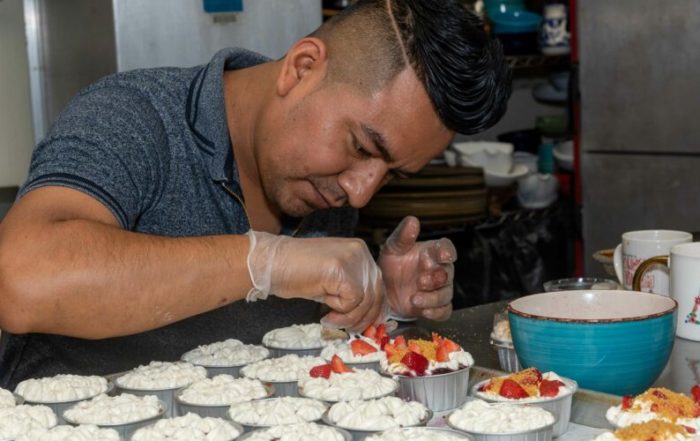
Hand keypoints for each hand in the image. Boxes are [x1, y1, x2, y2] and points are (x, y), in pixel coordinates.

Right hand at [245, 230, 386, 331]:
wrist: (271, 263)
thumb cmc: (297, 273)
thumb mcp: (332, 280)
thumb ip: (353, 289)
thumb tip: (371, 313)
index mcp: (360, 250)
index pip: (377, 283)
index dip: (373, 308)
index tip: (363, 323)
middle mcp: (360, 251)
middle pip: (376, 293)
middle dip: (364, 317)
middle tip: (348, 328)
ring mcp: (352, 259)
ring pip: (366, 301)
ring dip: (349, 318)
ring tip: (330, 320)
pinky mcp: (342, 270)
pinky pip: (352, 302)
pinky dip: (340, 313)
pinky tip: (325, 314)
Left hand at [378, 216, 456, 320]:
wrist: (382, 290)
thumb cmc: (391, 264)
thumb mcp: (393, 248)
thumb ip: (403, 236)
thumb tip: (413, 221)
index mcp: (432, 252)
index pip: (446, 248)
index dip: (447, 252)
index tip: (443, 255)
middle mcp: (439, 270)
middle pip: (447, 273)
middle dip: (436, 277)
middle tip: (421, 280)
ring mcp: (438, 289)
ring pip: (446, 293)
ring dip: (433, 297)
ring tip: (415, 298)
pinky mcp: (435, 307)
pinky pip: (444, 311)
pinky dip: (436, 312)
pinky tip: (424, 311)